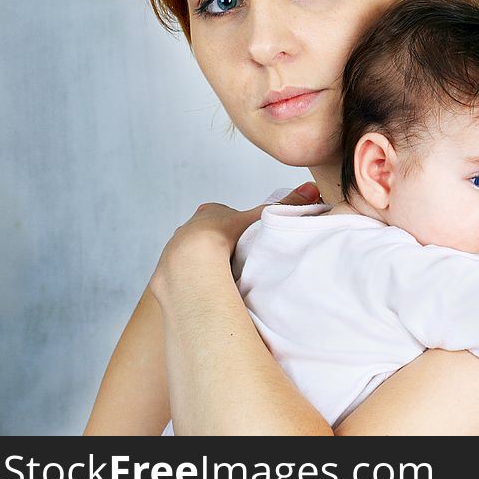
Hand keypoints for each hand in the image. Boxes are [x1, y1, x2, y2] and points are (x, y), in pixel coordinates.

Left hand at [149, 182, 319, 303]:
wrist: (190, 264)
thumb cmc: (221, 237)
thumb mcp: (258, 219)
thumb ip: (284, 206)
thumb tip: (311, 189)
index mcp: (208, 213)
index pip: (223, 215)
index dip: (237, 226)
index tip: (248, 238)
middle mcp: (188, 229)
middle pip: (208, 234)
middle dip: (221, 245)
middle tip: (238, 259)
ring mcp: (174, 251)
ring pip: (194, 256)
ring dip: (207, 264)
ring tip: (225, 278)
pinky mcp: (167, 275)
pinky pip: (184, 276)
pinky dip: (195, 281)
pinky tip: (208, 289)